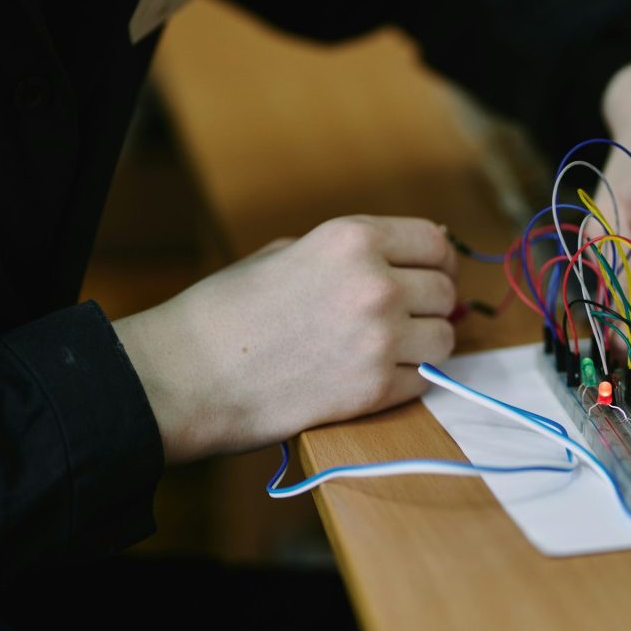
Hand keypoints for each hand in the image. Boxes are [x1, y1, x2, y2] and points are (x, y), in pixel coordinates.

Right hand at [114, 216, 456, 463]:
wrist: (186, 376)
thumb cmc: (227, 312)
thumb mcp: (286, 252)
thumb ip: (348, 254)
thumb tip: (398, 259)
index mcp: (352, 239)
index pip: (434, 241)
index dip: (439, 259)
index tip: (436, 272)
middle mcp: (375, 284)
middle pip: (444, 291)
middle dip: (431, 304)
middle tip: (410, 317)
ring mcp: (379, 340)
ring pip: (444, 339)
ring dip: (425, 344)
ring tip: (393, 349)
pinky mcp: (374, 391)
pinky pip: (424, 381)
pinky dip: (407, 380)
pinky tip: (374, 375)